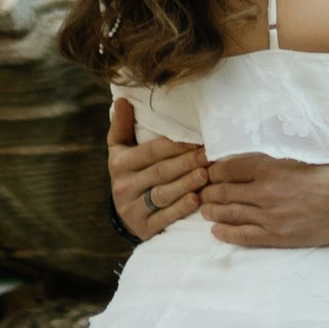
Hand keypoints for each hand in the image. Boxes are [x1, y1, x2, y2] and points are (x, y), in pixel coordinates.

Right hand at [108, 94, 207, 241]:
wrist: (124, 213)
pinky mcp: (143, 229)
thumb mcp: (119, 149)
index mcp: (119, 164)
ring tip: (205, 174)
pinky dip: (180, 209)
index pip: (150, 152)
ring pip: (162, 194)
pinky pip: (164, 218)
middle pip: (160, 172)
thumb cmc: (129, 172)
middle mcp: (123, 187)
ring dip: (186, 184)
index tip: (197, 139)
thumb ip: (122, 125)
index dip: (174, 146)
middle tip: (208, 155)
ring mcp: (132, 210)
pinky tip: (196, 200)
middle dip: (186, 163)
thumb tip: (122, 98)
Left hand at [197, 150, 328, 248]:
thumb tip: (258, 149)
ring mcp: (270, 216)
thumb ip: (277, 151)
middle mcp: (265, 190)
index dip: (213, 169)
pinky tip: (216, 230)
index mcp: (270, 165)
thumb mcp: (304, 148)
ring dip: (212, 211)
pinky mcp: (278, 236)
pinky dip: (225, 233)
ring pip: (229, 214)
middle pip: (223, 192)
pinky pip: (243, 236)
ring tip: (204, 209)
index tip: (208, 170)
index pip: (228, 167)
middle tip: (202, 190)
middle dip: (208, 191)